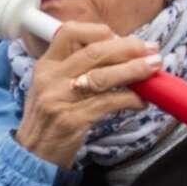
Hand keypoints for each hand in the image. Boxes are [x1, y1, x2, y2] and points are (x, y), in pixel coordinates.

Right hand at [14, 22, 162, 168]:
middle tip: (150, 49)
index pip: (70, 32)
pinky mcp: (72, 119)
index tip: (122, 38)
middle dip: (127, 48)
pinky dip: (129, 100)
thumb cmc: (48, 118)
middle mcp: (50, 77)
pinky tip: (142, 101)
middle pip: (93, 52)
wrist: (32, 154)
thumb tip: (115, 54)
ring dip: (133, 71)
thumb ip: (74, 69)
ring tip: (154, 68)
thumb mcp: (51, 86)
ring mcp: (60, 98)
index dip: (99, 31)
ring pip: (102, 77)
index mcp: (46, 64)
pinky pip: (107, 104)